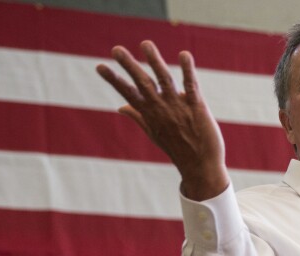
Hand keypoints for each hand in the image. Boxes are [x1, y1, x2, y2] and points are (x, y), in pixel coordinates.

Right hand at [96, 40, 228, 199]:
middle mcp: (161, 109)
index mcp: (150, 114)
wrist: (200, 167)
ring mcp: (178, 107)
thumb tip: (121, 107)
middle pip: (143, 84)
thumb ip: (138, 116)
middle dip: (129, 66)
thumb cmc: (178, 148)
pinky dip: (187, 70)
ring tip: (145, 44)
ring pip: (164, 80)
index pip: (128, 93)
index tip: (99, 66)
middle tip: (115, 49)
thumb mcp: (154, 133)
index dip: (114, 80)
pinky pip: (191, 85)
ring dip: (155, 61)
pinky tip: (184, 54)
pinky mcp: (197, 107)